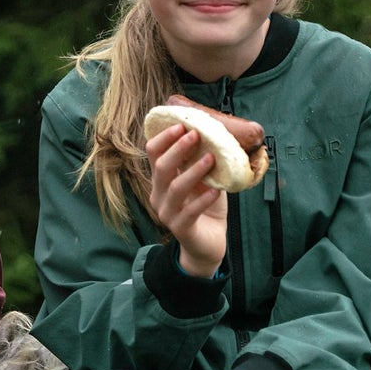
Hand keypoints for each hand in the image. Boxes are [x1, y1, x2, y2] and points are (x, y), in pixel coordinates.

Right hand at [146, 121, 226, 277]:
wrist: (207, 244)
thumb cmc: (206, 208)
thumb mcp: (204, 181)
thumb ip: (204, 163)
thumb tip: (218, 135)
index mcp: (161, 180)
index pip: (152, 154)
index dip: (163, 139)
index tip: (181, 125)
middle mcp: (158, 195)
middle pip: (161, 168)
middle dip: (178, 149)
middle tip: (196, 135)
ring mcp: (167, 213)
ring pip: (175, 188)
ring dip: (193, 171)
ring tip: (211, 158)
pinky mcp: (181, 229)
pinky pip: (190, 212)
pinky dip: (204, 199)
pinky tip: (216, 191)